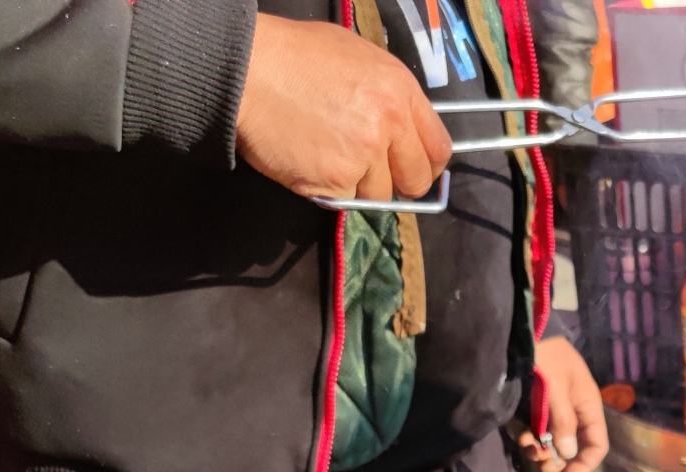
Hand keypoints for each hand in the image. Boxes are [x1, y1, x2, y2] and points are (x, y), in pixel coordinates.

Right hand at [236, 14, 451, 202]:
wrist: (247, 71)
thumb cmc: (294, 57)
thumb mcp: (357, 58)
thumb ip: (387, 96)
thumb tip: (401, 128)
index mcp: (399, 90)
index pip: (439, 147)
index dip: (428, 164)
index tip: (415, 169)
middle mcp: (388, 125)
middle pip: (416, 180)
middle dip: (399, 183)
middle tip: (374, 173)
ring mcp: (363, 156)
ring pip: (377, 195)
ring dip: (357, 184)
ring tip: (327, 153)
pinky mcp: (335, 181)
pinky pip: (343, 199)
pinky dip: (328, 188)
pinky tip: (309, 159)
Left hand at [517, 337, 609, 471]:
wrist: (528, 332)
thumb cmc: (548, 355)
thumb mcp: (556, 387)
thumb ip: (562, 420)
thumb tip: (568, 454)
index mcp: (588, 407)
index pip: (596, 445)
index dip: (585, 465)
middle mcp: (575, 413)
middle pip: (575, 448)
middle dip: (560, 461)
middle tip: (543, 467)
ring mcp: (557, 411)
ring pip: (555, 444)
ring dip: (543, 452)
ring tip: (529, 451)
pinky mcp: (539, 409)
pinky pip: (539, 433)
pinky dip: (532, 440)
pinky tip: (523, 439)